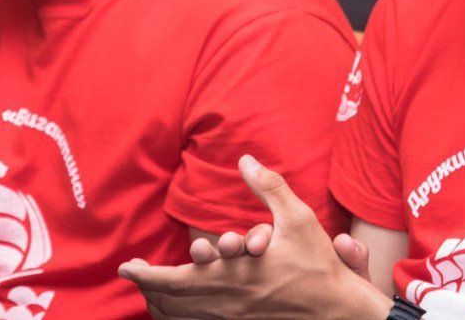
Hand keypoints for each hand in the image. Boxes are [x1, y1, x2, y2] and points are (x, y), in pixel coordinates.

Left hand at [119, 156, 385, 319]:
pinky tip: (181, 308)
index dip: (145, 274)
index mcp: (233, 275)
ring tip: (152, 290)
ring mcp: (233, 319)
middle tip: (136, 275)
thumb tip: (246, 160)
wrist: (336, 310)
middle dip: (148, 288)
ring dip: (162, 304)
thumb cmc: (317, 265)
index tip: (127, 266)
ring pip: (182, 317)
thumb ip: (269, 188)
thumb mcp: (297, 219)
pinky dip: (183, 316)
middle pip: (170, 303)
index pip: (174, 280)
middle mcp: (226, 302)